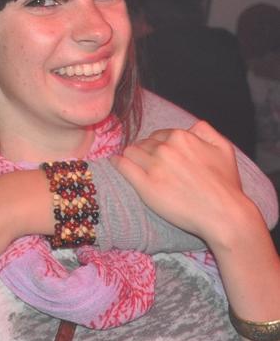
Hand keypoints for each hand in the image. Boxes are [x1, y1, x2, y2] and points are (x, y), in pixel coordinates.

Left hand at [110, 121, 258, 245]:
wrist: (223, 214)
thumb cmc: (225, 184)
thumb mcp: (223, 148)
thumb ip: (205, 131)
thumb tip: (190, 127)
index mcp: (182, 137)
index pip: (158, 135)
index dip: (157, 145)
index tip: (158, 155)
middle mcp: (165, 148)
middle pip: (144, 143)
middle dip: (145, 151)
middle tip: (148, 164)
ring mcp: (153, 167)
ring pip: (131, 152)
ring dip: (131, 156)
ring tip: (133, 164)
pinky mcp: (144, 185)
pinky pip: (122, 166)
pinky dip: (117, 162)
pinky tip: (115, 162)